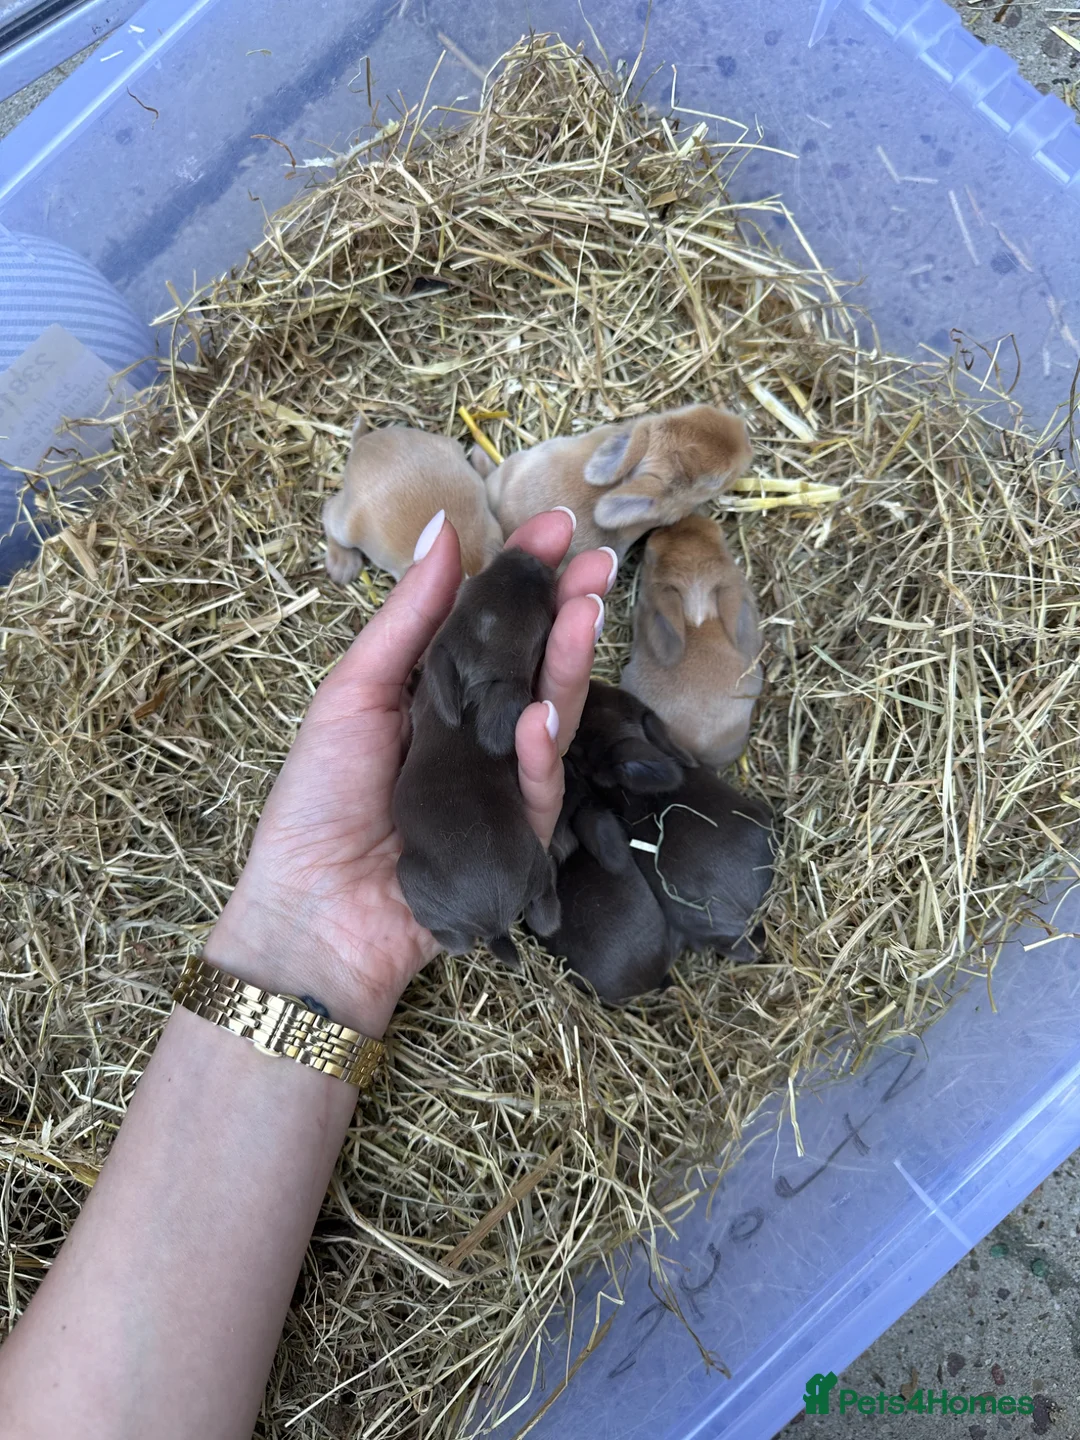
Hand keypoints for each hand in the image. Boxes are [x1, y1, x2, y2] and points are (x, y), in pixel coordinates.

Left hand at [205, 510, 615, 1035]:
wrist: (313, 910)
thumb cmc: (317, 802)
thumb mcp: (354, 693)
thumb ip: (407, 617)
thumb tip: (444, 528)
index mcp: (433, 691)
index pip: (491, 623)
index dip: (524, 576)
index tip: (555, 527)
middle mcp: (476, 729)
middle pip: (535, 662)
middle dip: (569, 610)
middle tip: (598, 564)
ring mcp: (501, 780)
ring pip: (553, 713)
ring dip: (571, 661)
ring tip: (587, 611)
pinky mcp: (520, 834)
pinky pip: (541, 784)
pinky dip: (544, 747)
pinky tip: (544, 711)